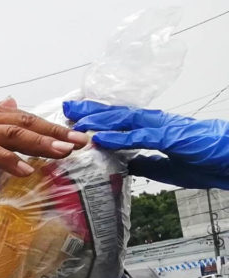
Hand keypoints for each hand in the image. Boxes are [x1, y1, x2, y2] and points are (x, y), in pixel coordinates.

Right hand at [0, 100, 88, 180]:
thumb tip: (13, 104)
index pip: (25, 118)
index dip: (51, 127)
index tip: (74, 136)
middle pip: (27, 123)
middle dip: (56, 133)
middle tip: (81, 142)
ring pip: (15, 135)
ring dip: (41, 144)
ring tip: (63, 152)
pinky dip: (10, 160)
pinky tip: (26, 169)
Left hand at [63, 100, 228, 189]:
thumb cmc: (209, 162)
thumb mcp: (168, 168)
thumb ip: (147, 164)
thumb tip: (126, 163)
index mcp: (157, 129)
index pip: (123, 120)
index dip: (100, 117)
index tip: (78, 117)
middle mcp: (158, 124)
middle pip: (119, 114)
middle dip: (92, 111)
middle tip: (69, 109)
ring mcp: (165, 129)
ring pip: (126, 120)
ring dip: (100, 120)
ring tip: (77, 120)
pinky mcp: (173, 139)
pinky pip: (141, 137)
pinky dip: (119, 137)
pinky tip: (101, 138)